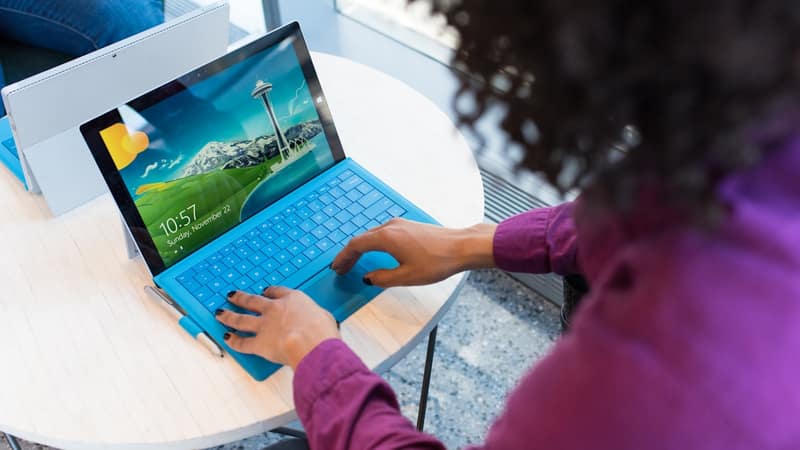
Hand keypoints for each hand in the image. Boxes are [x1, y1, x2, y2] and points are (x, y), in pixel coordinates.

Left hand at [216, 287, 339, 369]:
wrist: (311, 344)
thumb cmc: (322, 331)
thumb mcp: (325, 317)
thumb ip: (316, 317)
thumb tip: (318, 321)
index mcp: (293, 300)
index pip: (277, 292)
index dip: (268, 292)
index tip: (264, 292)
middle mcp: (275, 309)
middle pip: (252, 301)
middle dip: (240, 298)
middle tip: (232, 295)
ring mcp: (264, 326)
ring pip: (241, 319)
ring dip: (229, 316)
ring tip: (220, 313)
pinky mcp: (259, 343)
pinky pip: (242, 342)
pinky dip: (233, 341)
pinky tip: (227, 338)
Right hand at [331, 218, 496, 287]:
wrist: (462, 247)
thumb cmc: (437, 262)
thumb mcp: (406, 277)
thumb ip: (382, 278)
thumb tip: (368, 278)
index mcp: (386, 238)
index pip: (355, 246)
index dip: (343, 258)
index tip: (336, 268)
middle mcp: (390, 227)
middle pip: (362, 239)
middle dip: (350, 254)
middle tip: (342, 268)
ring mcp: (400, 224)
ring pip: (372, 235)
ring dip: (361, 248)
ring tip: (355, 262)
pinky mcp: (409, 226)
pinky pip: (383, 233)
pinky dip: (373, 243)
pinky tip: (375, 253)